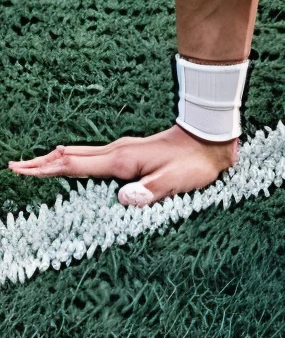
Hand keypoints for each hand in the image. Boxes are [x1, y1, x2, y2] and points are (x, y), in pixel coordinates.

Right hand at [9, 125, 237, 206]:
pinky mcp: (133, 152)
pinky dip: (76, 159)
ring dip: (57, 159)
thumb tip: (123, 199)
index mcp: (122, 160)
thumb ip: (149, 191)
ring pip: (82, 154)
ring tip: (36, 164)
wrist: (212, 137)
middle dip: (43, 162)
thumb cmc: (195, 162)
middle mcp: (119, 152)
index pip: (75, 165)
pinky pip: (95, 156)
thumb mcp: (175, 181)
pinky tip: (74, 162)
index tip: (19, 170)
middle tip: (15, 166)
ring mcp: (125, 150)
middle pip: (72, 156)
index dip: (46, 169)